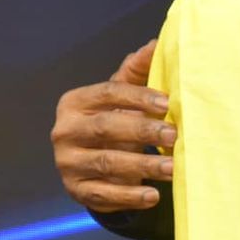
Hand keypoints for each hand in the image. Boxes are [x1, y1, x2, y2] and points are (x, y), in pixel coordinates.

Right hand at [49, 41, 174, 211]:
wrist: (93, 166)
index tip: (168, 103)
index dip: (138, 97)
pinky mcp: (77, 191)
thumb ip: (136, 72)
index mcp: (74, 102)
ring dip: (143, 165)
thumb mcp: (122, 98)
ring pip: (106, 162)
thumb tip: (157, 43)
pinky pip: (104, 194)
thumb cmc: (113, 122)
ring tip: (173, 168)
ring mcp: (67, 163)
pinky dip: (130, 196)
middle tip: (175, 135)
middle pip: (105, 128)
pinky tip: (153, 195)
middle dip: (142, 131)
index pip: (107, 93)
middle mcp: (65, 131)